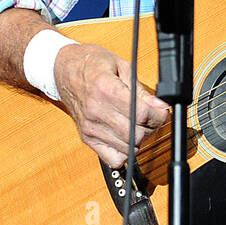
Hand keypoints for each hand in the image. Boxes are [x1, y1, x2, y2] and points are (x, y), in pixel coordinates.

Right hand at [52, 43, 168, 168]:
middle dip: (152, 126)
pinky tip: (126, 137)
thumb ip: (142, 91)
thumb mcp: (122, 67)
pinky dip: (125, 152)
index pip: (142, 114)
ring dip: (141, 139)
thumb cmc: (92, 65)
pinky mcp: (87, 138)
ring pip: (128, 147)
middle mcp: (96, 111)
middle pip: (137, 134)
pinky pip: (113, 159)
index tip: (162, 111)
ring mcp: (90, 127)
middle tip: (153, 117)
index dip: (159, 115)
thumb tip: (160, 106)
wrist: (63, 70)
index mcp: (105, 89)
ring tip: (139, 124)